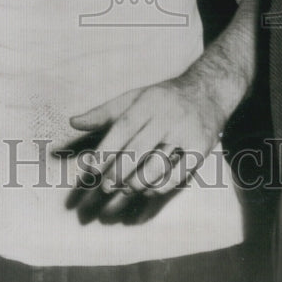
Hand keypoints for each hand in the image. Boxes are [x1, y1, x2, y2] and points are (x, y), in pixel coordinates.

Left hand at [67, 71, 226, 221]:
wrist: (208, 91)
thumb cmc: (163, 99)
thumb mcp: (134, 97)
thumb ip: (104, 112)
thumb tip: (73, 122)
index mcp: (149, 102)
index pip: (123, 128)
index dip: (105, 150)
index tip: (91, 169)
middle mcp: (168, 116)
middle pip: (138, 150)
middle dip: (117, 172)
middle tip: (104, 187)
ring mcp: (186, 133)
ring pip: (157, 166)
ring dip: (137, 183)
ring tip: (125, 189)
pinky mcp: (201, 148)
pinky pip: (178, 175)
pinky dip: (160, 186)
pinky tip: (148, 189)